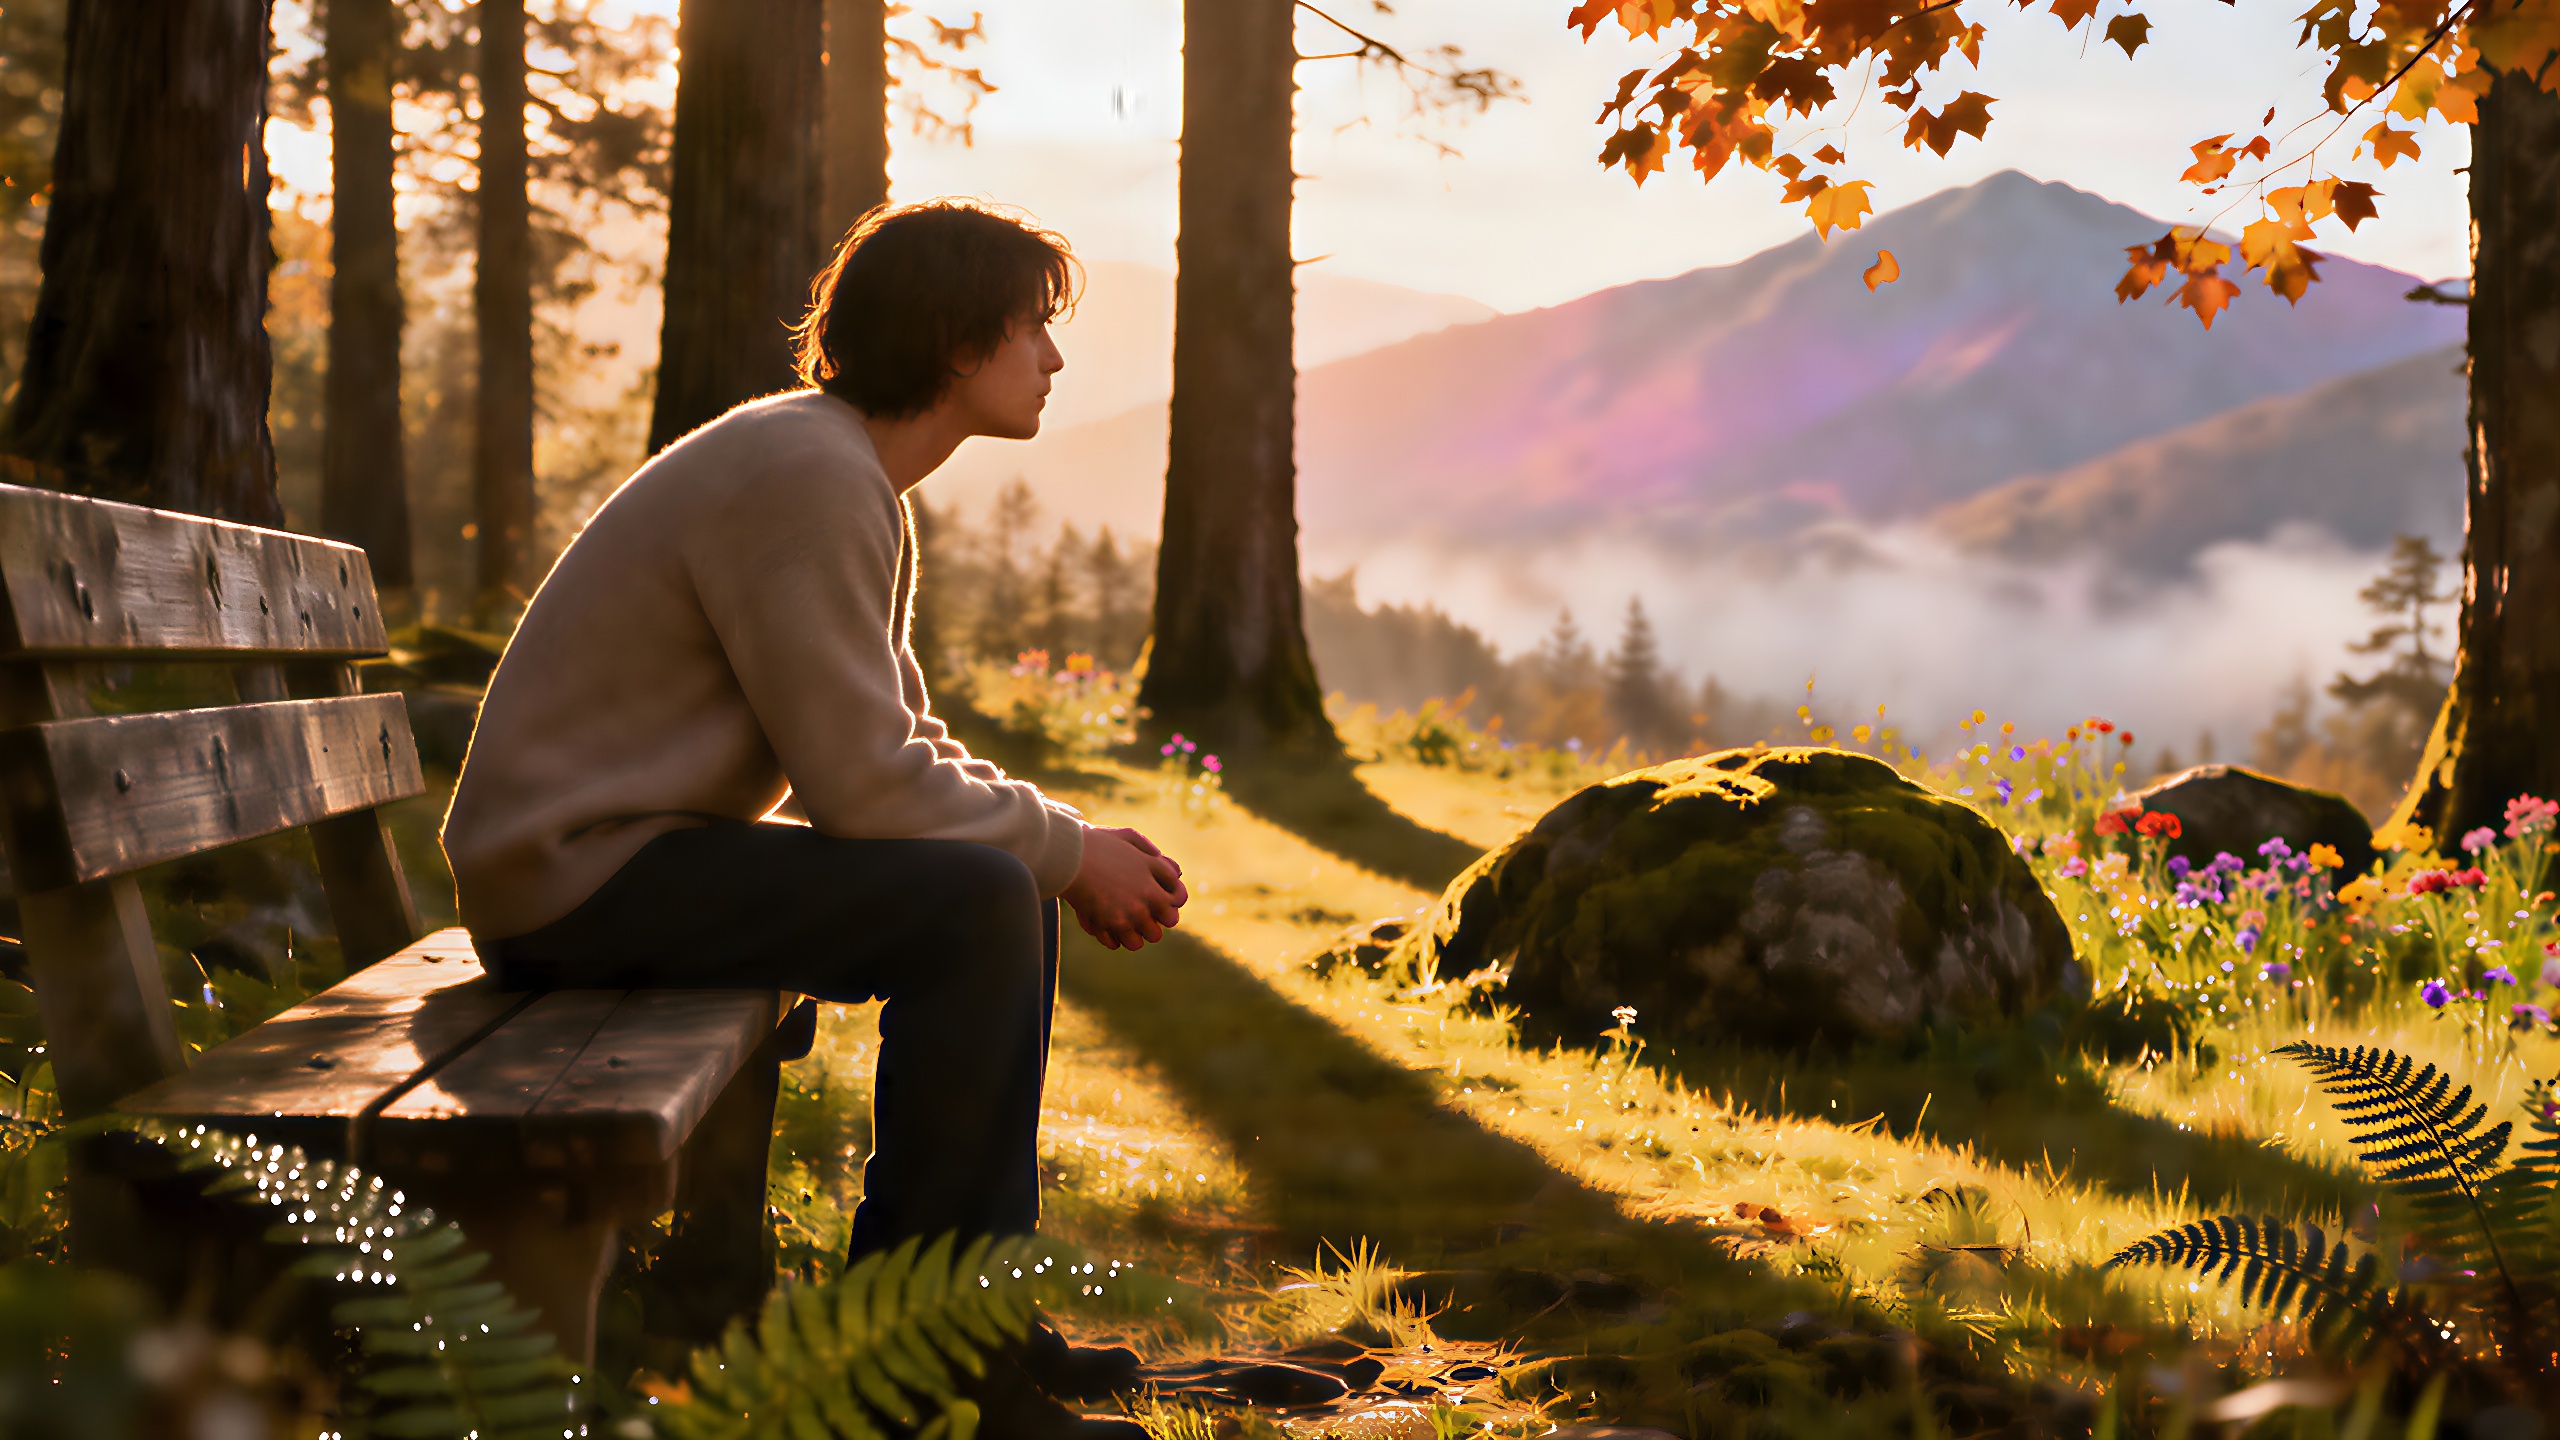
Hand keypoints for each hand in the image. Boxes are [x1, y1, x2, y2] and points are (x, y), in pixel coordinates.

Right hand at [1063, 826, 1186, 949]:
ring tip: (1127, 923)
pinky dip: (1116, 938)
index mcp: (1153, 875)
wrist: (1066, 855)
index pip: (1178, 897)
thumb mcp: (1129, 837)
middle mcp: (1146, 897)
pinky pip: (1120, 943)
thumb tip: (1174, 872)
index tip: (1162, 898)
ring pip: (1149, 937)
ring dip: (1140, 931)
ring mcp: (1128, 913)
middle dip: (1160, 917)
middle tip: (1147, 912)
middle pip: (1170, 920)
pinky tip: (1108, 928)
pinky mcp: (1108, 925)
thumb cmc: (1096, 843)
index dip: (1173, 899)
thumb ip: (1152, 853)